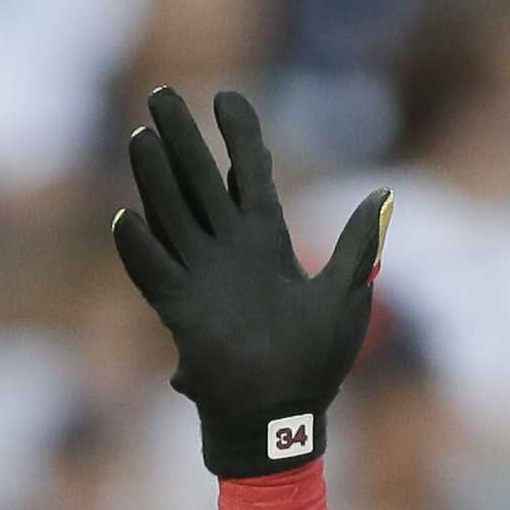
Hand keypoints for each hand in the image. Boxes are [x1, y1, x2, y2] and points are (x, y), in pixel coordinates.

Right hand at [112, 87, 391, 477]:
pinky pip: (157, 275)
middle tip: (162, 93)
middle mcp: (228, 252)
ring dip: (156, 178)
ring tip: (141, 136)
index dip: (239, 137)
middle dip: (183, 139)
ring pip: (172, 215)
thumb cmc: (316, 362)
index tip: (227, 96)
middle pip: (200, 182)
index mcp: (267, 243)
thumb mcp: (346, 295)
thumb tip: (383, 194)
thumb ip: (358, 243)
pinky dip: (141, 250)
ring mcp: (202, 278)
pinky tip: (125, 218)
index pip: (249, 176)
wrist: (285, 416)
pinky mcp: (184, 313)